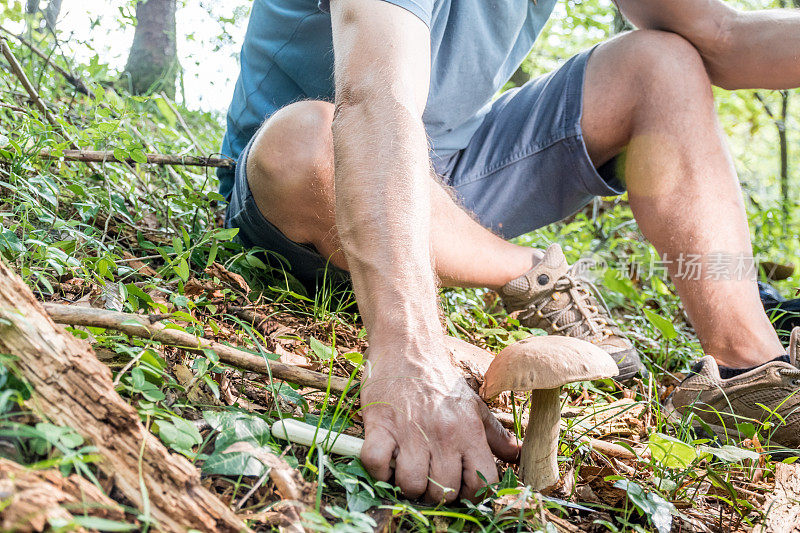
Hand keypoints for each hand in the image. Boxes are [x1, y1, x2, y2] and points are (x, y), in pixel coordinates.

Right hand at [359, 338, 519, 502]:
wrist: (407, 347)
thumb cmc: (441, 380)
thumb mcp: (474, 404)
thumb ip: (494, 434)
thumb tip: (515, 456)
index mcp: (469, 431)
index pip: (481, 483)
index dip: (471, 495)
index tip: (459, 488)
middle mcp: (443, 434)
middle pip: (443, 491)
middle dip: (436, 493)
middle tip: (429, 478)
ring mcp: (410, 431)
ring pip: (411, 484)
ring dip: (406, 484)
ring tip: (406, 470)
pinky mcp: (379, 424)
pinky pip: (376, 464)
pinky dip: (378, 470)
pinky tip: (385, 461)